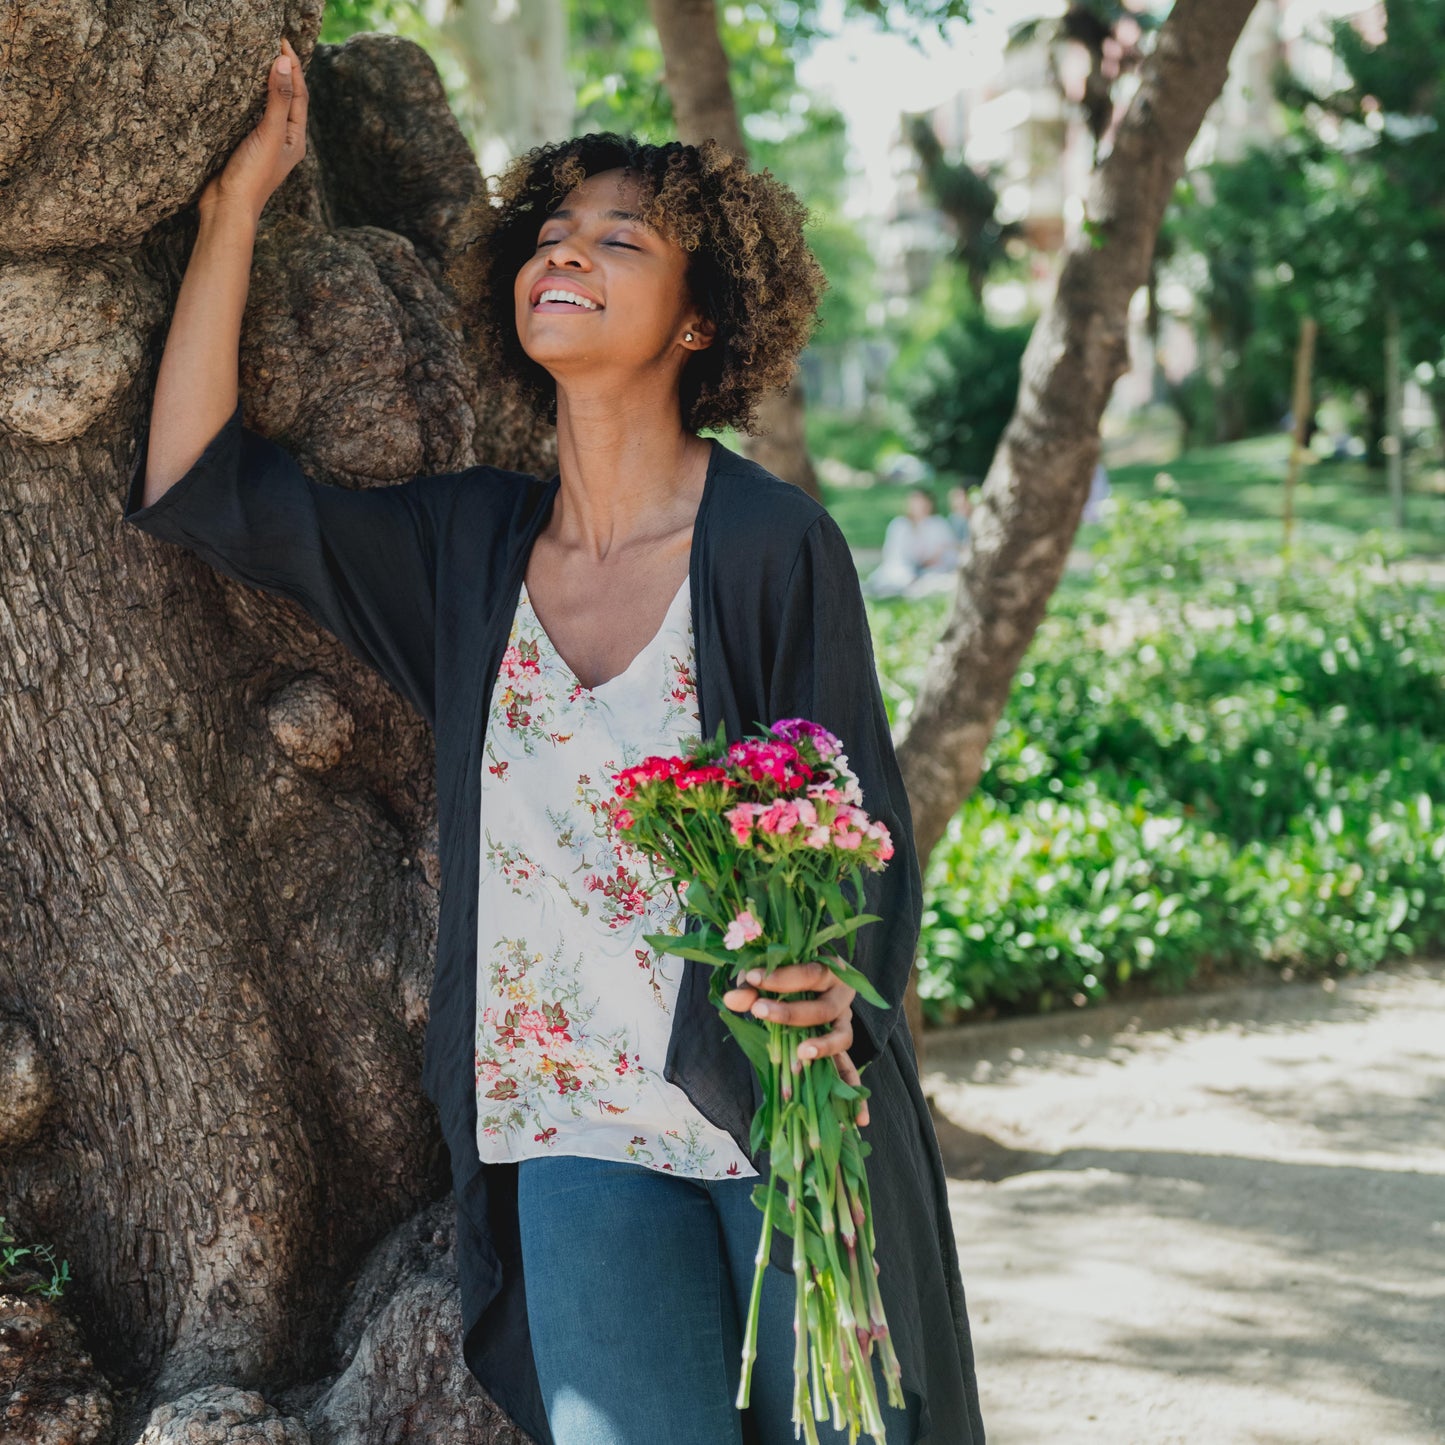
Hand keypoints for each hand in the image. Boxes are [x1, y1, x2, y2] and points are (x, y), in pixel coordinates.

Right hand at [200, 38, 308, 224]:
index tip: (283, 41)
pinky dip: (249, 98)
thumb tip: (284, 63)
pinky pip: (250, 115)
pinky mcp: (244, 145)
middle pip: (287, 99)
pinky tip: (239, 88)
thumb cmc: (252, 176)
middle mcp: (283, 141)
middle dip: (284, 72)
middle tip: (274, 44)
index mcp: (295, 139)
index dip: (294, 67)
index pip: (299, 95)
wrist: (227, 208)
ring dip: (267, 84)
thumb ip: (277, 99)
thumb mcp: (268, 134)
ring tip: (259, 60)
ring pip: (269, 106)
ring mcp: (264, 144)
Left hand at [722, 960, 869, 1126]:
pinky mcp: (841, 1051)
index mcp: (827, 971)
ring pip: (842, 1038)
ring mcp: (844, 1025)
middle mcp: (841, 997)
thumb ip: (751, 987)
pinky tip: (859, 1121)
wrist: (803, 985)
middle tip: (759, 1011)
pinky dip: (856, 1096)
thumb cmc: (784, 978)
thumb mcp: (767, 979)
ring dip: (823, 1048)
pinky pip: (851, 1073)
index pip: (810, 972)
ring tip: (801, 1055)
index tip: (753, 979)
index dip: (783, 977)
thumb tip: (732, 999)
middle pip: (823, 1008)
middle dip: (790, 1012)